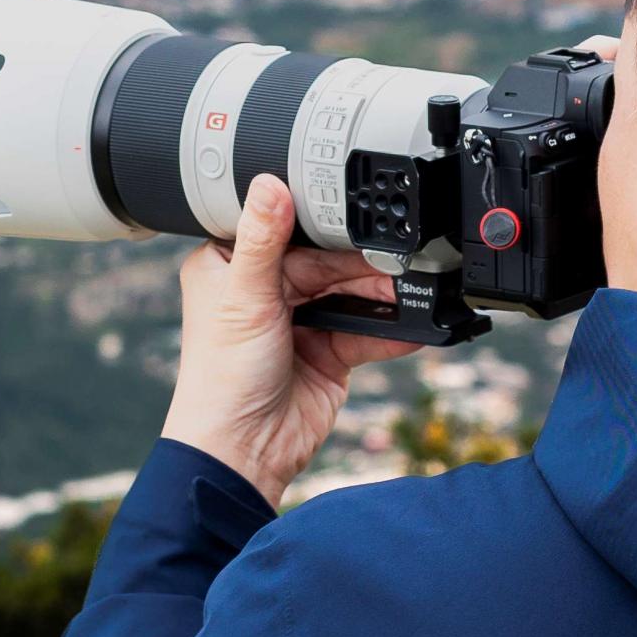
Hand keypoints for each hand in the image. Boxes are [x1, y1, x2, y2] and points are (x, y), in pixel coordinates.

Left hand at [157, 174, 425, 507]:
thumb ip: (263, 241)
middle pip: (325, 262)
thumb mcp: (243, 298)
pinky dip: (391, 329)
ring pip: (350, 293)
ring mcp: (298, 321)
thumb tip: (270, 183)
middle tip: (397, 258)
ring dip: (381, 293)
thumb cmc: (221, 379)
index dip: (321, 226)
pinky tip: (415, 323)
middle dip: (361, 265)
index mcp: (229, 265)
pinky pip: (366, 331)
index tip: (356, 215)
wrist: (243, 452)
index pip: (285, 231)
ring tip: (410, 286)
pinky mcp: (327, 353)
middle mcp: (263, 290)